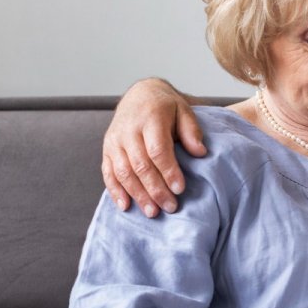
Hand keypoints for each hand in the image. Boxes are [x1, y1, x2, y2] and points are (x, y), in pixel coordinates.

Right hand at [102, 78, 206, 216]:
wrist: (140, 94)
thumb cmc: (167, 107)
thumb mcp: (184, 111)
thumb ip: (192, 131)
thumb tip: (200, 153)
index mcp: (150, 118)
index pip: (157, 150)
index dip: (168, 171)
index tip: (180, 189)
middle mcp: (128, 130)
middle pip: (140, 165)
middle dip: (155, 189)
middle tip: (170, 207)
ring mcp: (114, 140)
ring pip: (123, 172)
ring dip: (138, 194)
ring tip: (153, 213)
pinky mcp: (106, 149)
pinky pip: (108, 172)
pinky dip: (115, 191)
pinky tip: (126, 206)